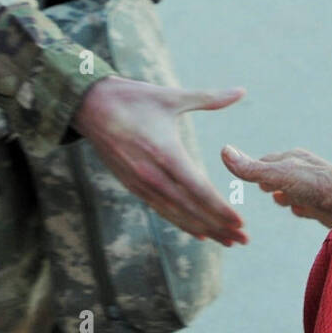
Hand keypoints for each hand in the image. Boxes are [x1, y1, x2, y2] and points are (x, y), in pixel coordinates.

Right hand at [73, 76, 247, 244]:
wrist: (88, 106)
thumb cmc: (132, 98)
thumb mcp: (171, 96)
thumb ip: (209, 98)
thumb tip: (241, 91)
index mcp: (165, 152)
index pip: (198, 189)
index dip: (219, 208)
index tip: (240, 222)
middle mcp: (152, 174)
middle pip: (190, 208)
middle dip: (218, 226)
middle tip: (243, 239)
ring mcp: (141, 183)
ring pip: (176, 214)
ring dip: (203, 229)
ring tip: (227, 241)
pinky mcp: (132, 185)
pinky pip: (161, 210)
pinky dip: (181, 223)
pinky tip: (199, 233)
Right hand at [221, 145, 331, 229]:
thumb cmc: (318, 186)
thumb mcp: (280, 175)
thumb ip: (253, 169)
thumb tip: (224, 150)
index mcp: (292, 159)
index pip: (266, 161)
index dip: (252, 169)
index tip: (240, 173)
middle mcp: (304, 171)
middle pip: (280, 175)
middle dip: (268, 181)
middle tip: (259, 188)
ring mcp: (315, 189)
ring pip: (294, 190)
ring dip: (284, 194)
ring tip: (276, 199)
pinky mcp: (324, 206)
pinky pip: (308, 205)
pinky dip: (299, 207)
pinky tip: (298, 211)